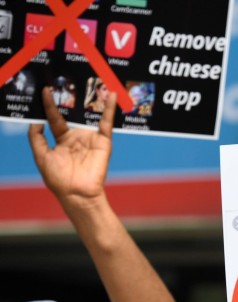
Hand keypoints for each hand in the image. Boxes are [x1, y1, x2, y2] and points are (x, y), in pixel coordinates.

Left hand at [27, 86, 115, 207]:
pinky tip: (110, 95)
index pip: (55, 117)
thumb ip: (37, 138)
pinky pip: (106, 123)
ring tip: (91, 80)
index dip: (50, 104)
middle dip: (71, 97)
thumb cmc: (58, 179)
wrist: (77, 193)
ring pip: (90, 115)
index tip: (45, 90)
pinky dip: (109, 109)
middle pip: (74, 112)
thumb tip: (36, 121)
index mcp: (62, 139)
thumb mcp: (41, 156)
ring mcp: (91, 138)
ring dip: (92, 99)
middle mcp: (77, 136)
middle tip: (67, 79)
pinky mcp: (103, 141)